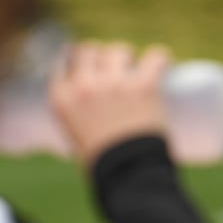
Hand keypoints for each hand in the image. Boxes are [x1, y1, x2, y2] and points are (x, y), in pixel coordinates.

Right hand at [49, 41, 170, 166]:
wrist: (128, 174)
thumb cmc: (103, 162)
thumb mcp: (74, 136)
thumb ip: (77, 115)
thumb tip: (90, 107)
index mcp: (61, 98)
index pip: (65, 60)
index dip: (81, 59)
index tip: (93, 65)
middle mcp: (83, 86)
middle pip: (91, 49)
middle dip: (104, 56)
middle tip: (118, 69)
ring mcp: (113, 83)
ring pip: (120, 50)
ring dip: (130, 58)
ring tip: (139, 70)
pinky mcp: (143, 85)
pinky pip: (155, 56)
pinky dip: (160, 58)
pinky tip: (162, 64)